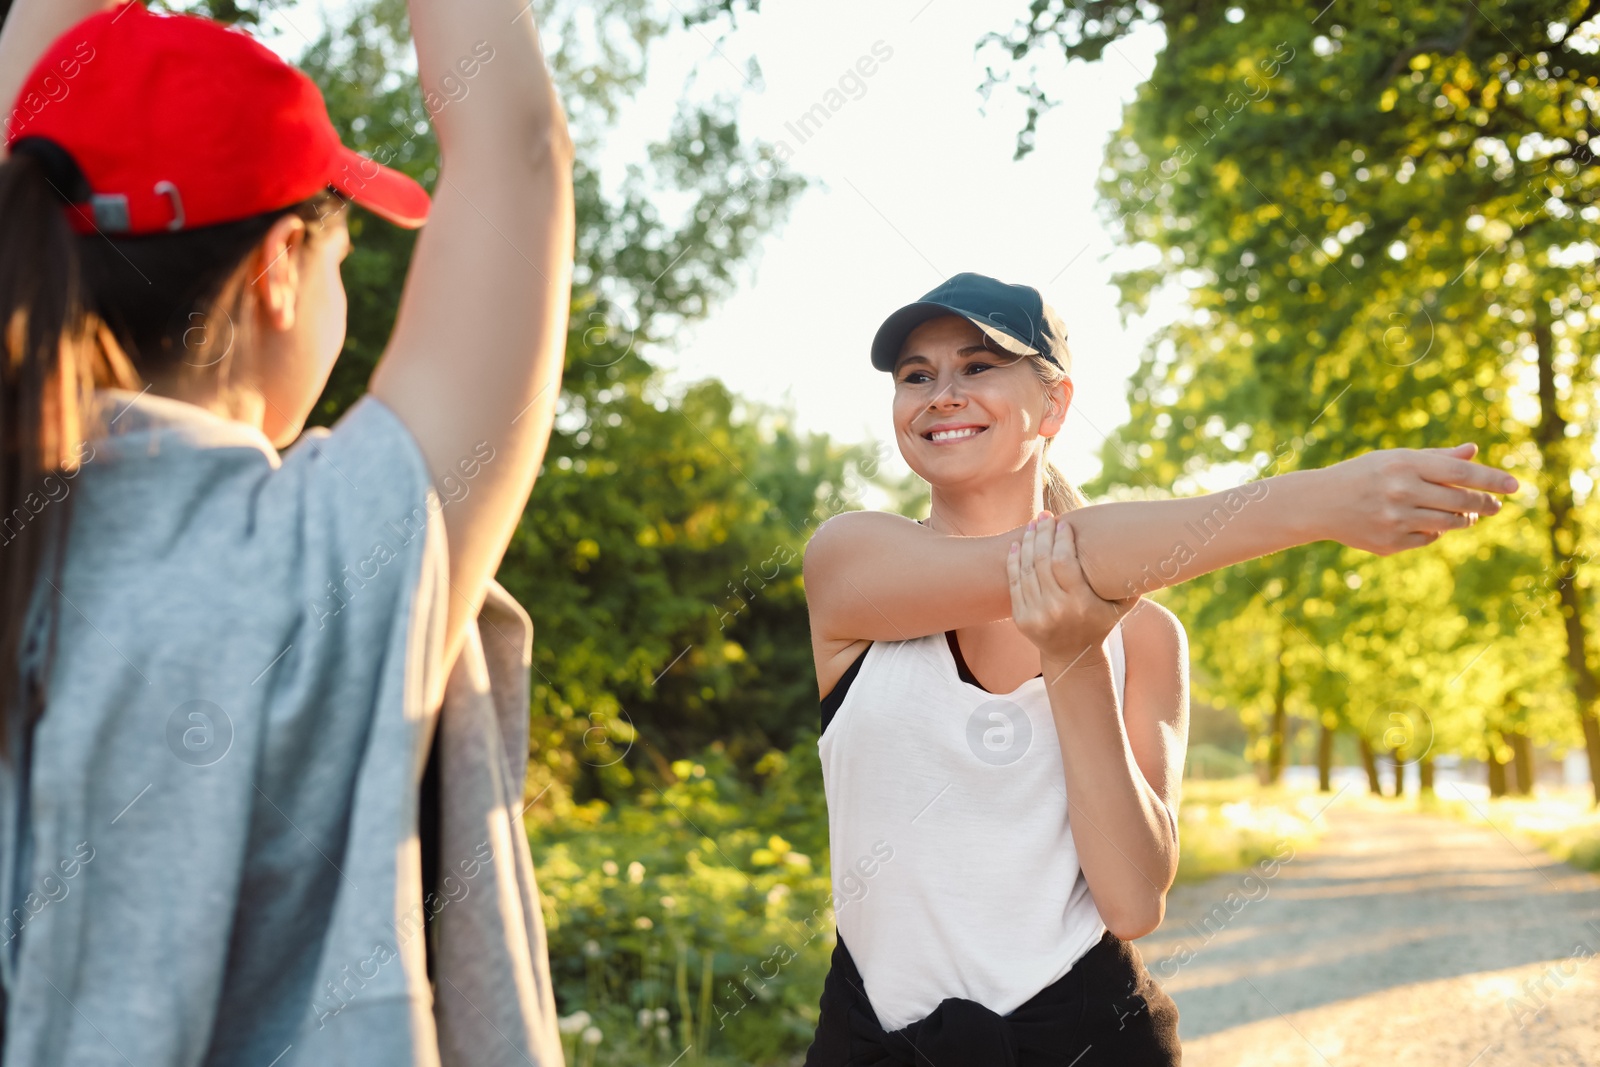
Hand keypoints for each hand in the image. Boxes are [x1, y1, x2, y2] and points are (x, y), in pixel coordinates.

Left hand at [1007, 510, 1141, 669]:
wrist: (1073, 656)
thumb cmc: (1101, 622)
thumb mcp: (1121, 606)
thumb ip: (1133, 581)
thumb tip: (1153, 550)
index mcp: (1080, 604)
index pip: (1063, 562)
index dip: (1061, 539)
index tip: (1064, 522)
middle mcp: (1055, 610)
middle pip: (1042, 561)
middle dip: (1043, 534)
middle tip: (1045, 516)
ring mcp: (1035, 615)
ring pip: (1026, 570)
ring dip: (1028, 543)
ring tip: (1033, 524)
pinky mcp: (1021, 618)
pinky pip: (1014, 584)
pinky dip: (1014, 561)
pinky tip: (1018, 544)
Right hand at [1318, 443, 1519, 555]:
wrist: (1320, 503)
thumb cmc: (1364, 475)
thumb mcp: (1396, 459)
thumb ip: (1436, 458)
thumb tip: (1474, 452)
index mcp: (1405, 465)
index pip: (1461, 473)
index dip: (1492, 479)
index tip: (1515, 485)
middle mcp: (1402, 492)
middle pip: (1462, 501)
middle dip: (1485, 504)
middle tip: (1495, 506)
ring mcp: (1395, 520)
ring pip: (1451, 524)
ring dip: (1465, 520)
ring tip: (1467, 516)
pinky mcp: (1389, 543)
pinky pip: (1429, 539)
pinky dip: (1435, 532)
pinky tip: (1427, 524)